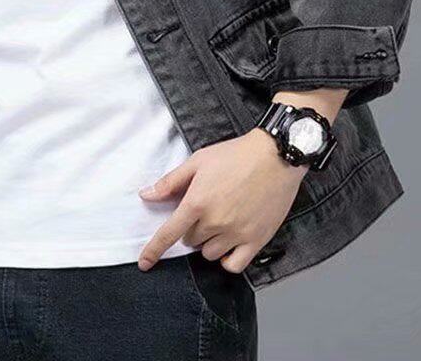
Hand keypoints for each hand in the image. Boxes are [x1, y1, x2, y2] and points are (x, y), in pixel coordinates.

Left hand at [138, 128, 305, 272]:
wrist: (275, 156)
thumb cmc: (236, 155)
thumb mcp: (198, 161)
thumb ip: (171, 181)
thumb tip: (147, 195)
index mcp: (197, 202)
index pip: (169, 234)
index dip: (153, 250)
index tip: (144, 263)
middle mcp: (215, 222)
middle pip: (190, 240)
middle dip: (191, 228)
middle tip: (204, 208)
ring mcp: (237, 233)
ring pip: (209, 253)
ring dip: (209, 241)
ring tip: (220, 220)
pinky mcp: (257, 240)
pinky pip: (234, 265)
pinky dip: (228, 259)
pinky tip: (230, 244)